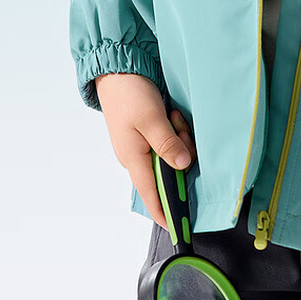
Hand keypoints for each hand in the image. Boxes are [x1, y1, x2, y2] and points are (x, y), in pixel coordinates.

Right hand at [94, 73, 197, 228]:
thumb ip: (167, 144)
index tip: (180, 229)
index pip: (151, 196)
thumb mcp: (151, 119)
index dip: (165, 213)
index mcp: (133, 159)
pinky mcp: (148, 134)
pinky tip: (171, 114)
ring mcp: (142, 146)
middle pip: (169, 172)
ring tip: (172, 116)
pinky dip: (175, 131)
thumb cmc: (129, 94)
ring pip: (171, 155)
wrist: (117, 70)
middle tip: (178, 127)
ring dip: (179, 138)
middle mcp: (137, 158)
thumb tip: (183, 166)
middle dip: (181, 155)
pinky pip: (169, 142)